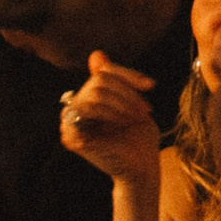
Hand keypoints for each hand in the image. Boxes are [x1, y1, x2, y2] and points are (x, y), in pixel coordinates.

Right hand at [59, 53, 161, 187]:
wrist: (141, 168)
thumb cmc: (138, 137)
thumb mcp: (131, 101)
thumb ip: (115, 79)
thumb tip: (95, 53)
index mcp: (88, 100)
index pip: (103, 73)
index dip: (127, 75)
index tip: (150, 86)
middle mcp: (75, 111)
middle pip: (98, 80)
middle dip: (127, 93)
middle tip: (145, 110)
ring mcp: (70, 124)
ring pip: (95, 93)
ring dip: (122, 103)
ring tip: (136, 117)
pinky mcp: (72, 137)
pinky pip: (88, 108)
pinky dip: (111, 113)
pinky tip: (124, 124)